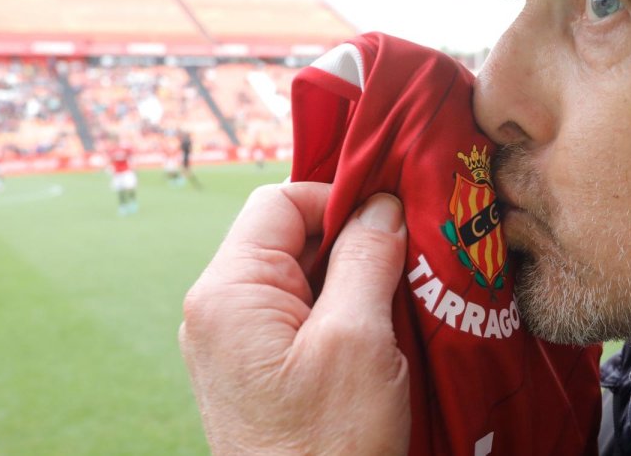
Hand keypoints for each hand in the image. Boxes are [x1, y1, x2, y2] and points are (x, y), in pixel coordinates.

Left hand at [180, 183, 409, 454]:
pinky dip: (345, 310)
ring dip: (355, 277)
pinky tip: (384, 330)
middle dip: (353, 239)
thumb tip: (382, 203)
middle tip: (411, 259)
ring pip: (302, 276)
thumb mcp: (358, 340)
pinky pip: (303, 315)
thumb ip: (365, 258)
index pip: (279, 201)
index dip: (340, 199)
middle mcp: (220, 311)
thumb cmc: (328, 444)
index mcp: (228, 293)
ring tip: (404, 297)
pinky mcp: (260, 371)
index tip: (394, 220)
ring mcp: (237, 344)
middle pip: (289, 236)